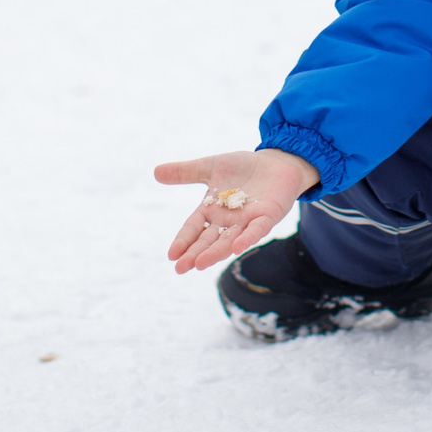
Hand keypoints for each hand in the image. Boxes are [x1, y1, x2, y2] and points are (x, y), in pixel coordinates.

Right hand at [153, 148, 319, 274]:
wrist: (276, 162)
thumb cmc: (243, 168)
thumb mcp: (211, 167)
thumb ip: (185, 172)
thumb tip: (155, 172)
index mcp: (212, 211)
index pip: (193, 229)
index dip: (183, 241)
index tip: (171, 255)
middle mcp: (227, 221)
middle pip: (208, 241)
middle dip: (195, 254)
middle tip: (181, 268)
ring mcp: (247, 220)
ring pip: (229, 240)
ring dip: (215, 252)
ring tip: (200, 264)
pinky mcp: (267, 216)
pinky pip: (256, 230)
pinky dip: (247, 238)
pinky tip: (237, 248)